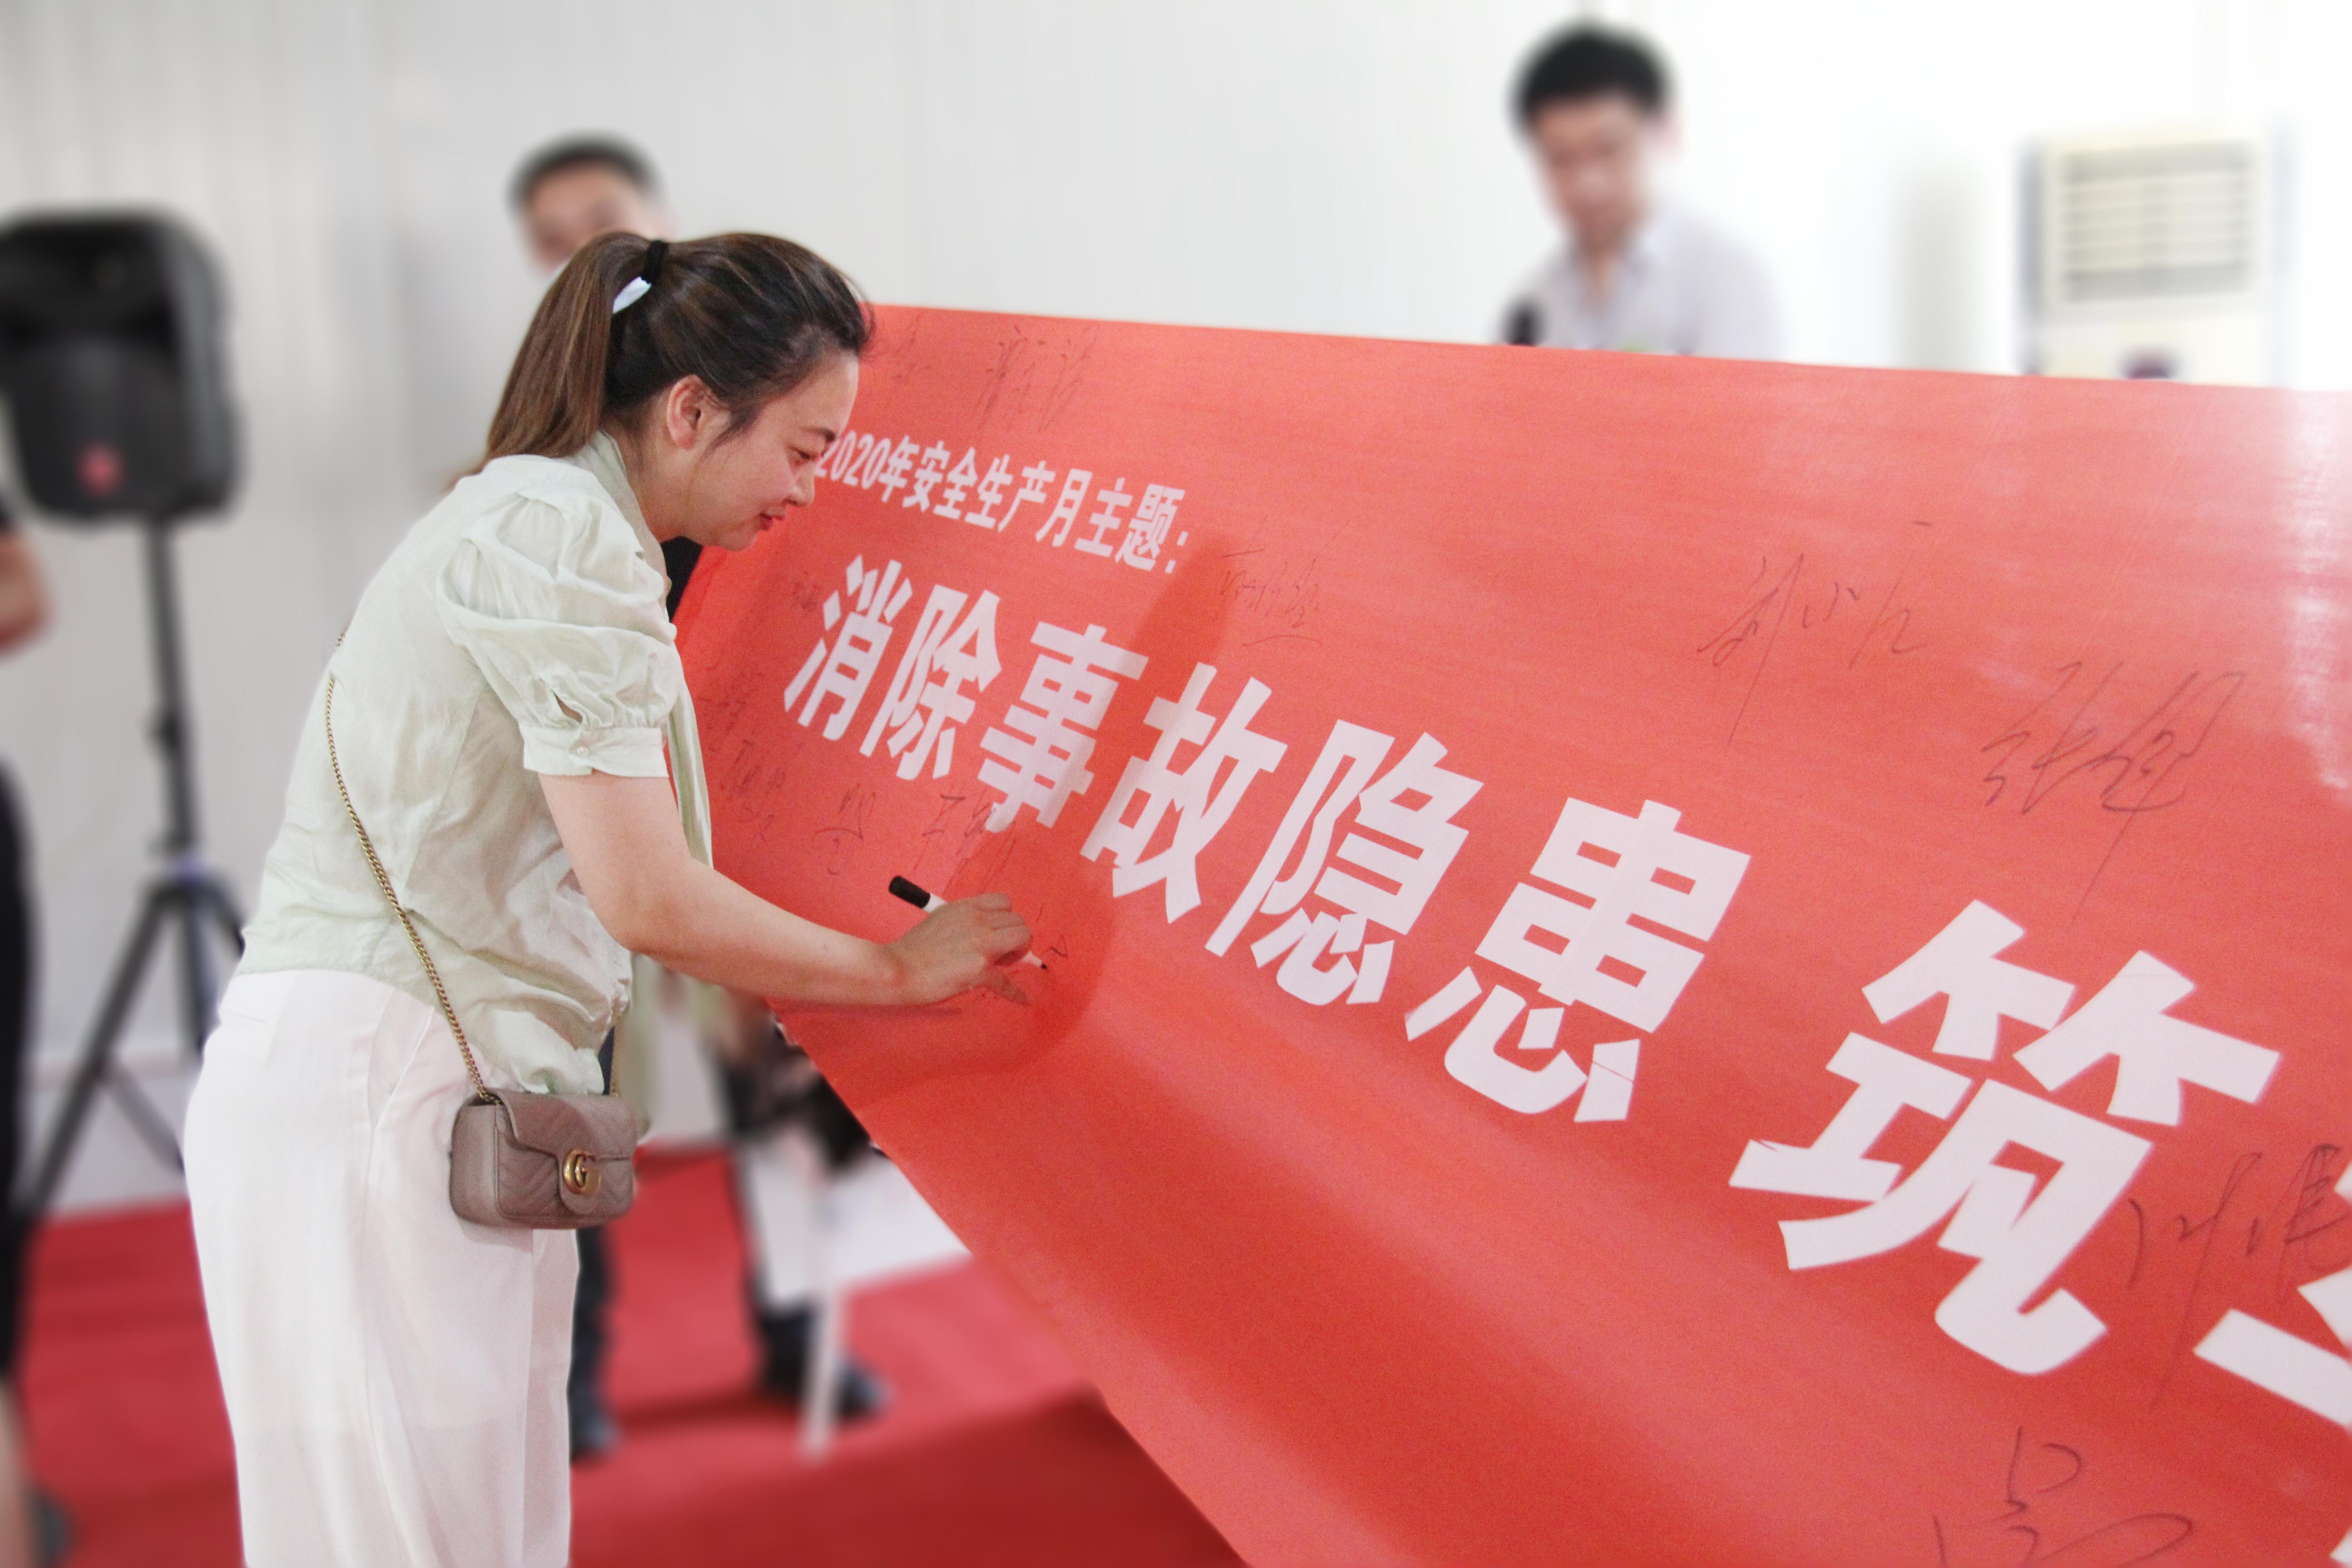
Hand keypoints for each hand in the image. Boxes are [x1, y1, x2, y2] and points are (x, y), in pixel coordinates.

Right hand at [884, 892, 1033, 1004]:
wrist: (896, 970)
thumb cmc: (914, 949)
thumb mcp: (941, 920)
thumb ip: (964, 922)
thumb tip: (985, 933)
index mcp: (966, 908)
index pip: (1005, 902)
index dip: (1005, 919)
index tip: (994, 934)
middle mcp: (977, 920)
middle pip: (1018, 921)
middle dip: (1013, 938)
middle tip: (997, 954)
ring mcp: (980, 944)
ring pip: (1023, 938)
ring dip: (1017, 953)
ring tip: (999, 966)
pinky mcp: (979, 970)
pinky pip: (1008, 983)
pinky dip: (1017, 994)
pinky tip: (1025, 1000)